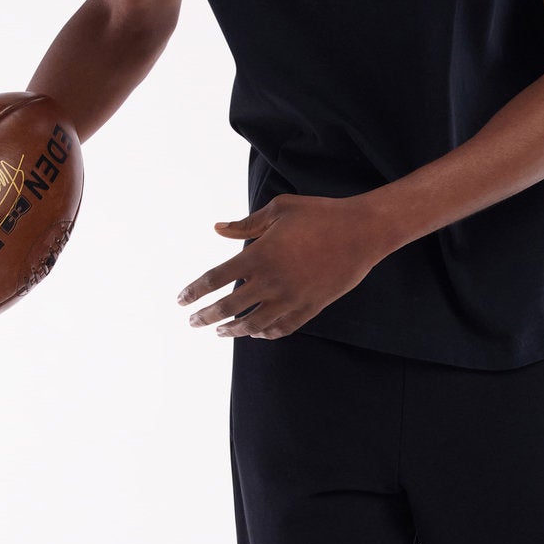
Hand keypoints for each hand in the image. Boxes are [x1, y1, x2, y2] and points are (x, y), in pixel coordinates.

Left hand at [176, 194, 387, 339]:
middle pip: (228, 308)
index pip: (215, 280)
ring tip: (221, 331)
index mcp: (259, 256)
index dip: (194, 292)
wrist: (362, 231)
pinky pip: (282, 328)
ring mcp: (292, 298)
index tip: (181, 301)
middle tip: (193, 322)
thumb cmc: (319, 214)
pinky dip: (266, 333)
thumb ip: (246, 224)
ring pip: (254, 324)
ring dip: (234, 330)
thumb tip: (218, 229)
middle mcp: (272, 282)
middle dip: (206, 317)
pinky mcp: (311, 307)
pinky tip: (257, 333)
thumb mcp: (279, 210)